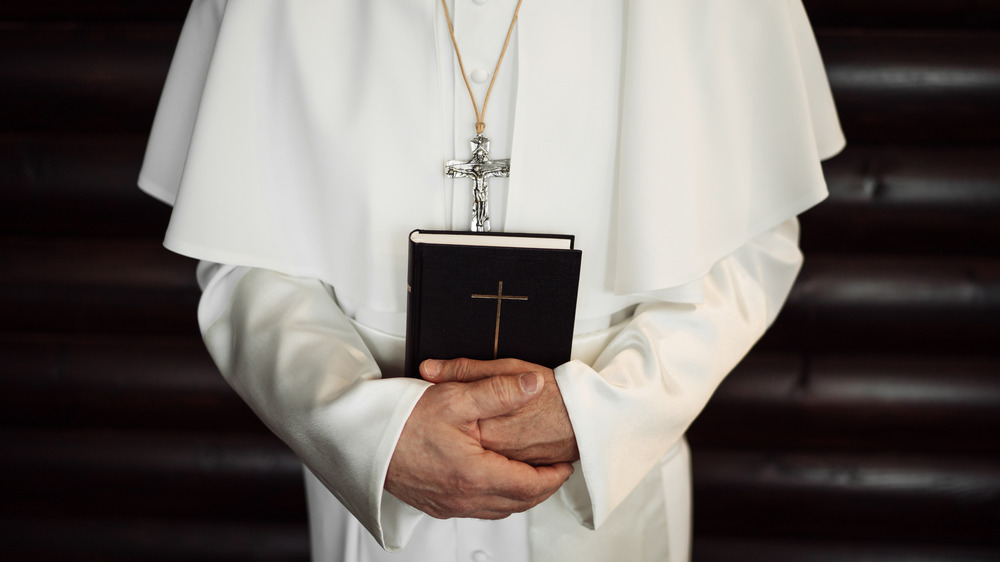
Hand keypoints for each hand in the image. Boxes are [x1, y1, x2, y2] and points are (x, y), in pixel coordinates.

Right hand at [385, 372, 573, 518]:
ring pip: (498, 509)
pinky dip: (495, 499)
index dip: (553, 475)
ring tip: (530, 476)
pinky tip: (493, 481)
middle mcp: (463, 497)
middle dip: (542, 487)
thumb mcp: (456, 396)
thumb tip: (531, 385)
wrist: (362, 437)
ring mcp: (448, 504)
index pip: (531, 486)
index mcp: (475, 475)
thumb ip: (499, 390)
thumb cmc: (402, 420)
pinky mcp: (435, 504)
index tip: (564, 464)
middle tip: (554, 471)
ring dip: (519, 495)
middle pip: (519, 502)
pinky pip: (476, 509)